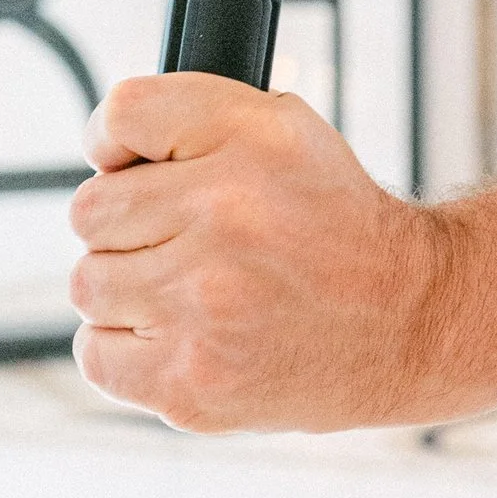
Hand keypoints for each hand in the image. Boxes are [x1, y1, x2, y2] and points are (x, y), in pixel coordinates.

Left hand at [69, 76, 496, 431]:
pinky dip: (126, 347)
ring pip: (89, 283)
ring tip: (193, 290)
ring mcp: (202, 306)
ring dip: (128, 288)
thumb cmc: (334, 225)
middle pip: (90, 210)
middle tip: (187, 239)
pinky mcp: (187, 382)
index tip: (136, 165)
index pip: (120, 115)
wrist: (407, 322)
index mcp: (253, 141)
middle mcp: (227, 215)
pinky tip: (184, 334)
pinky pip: (96, 353)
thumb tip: (102, 150)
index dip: (116, 142)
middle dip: (130, 225)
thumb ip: (192, 115)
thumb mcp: (284, 130)